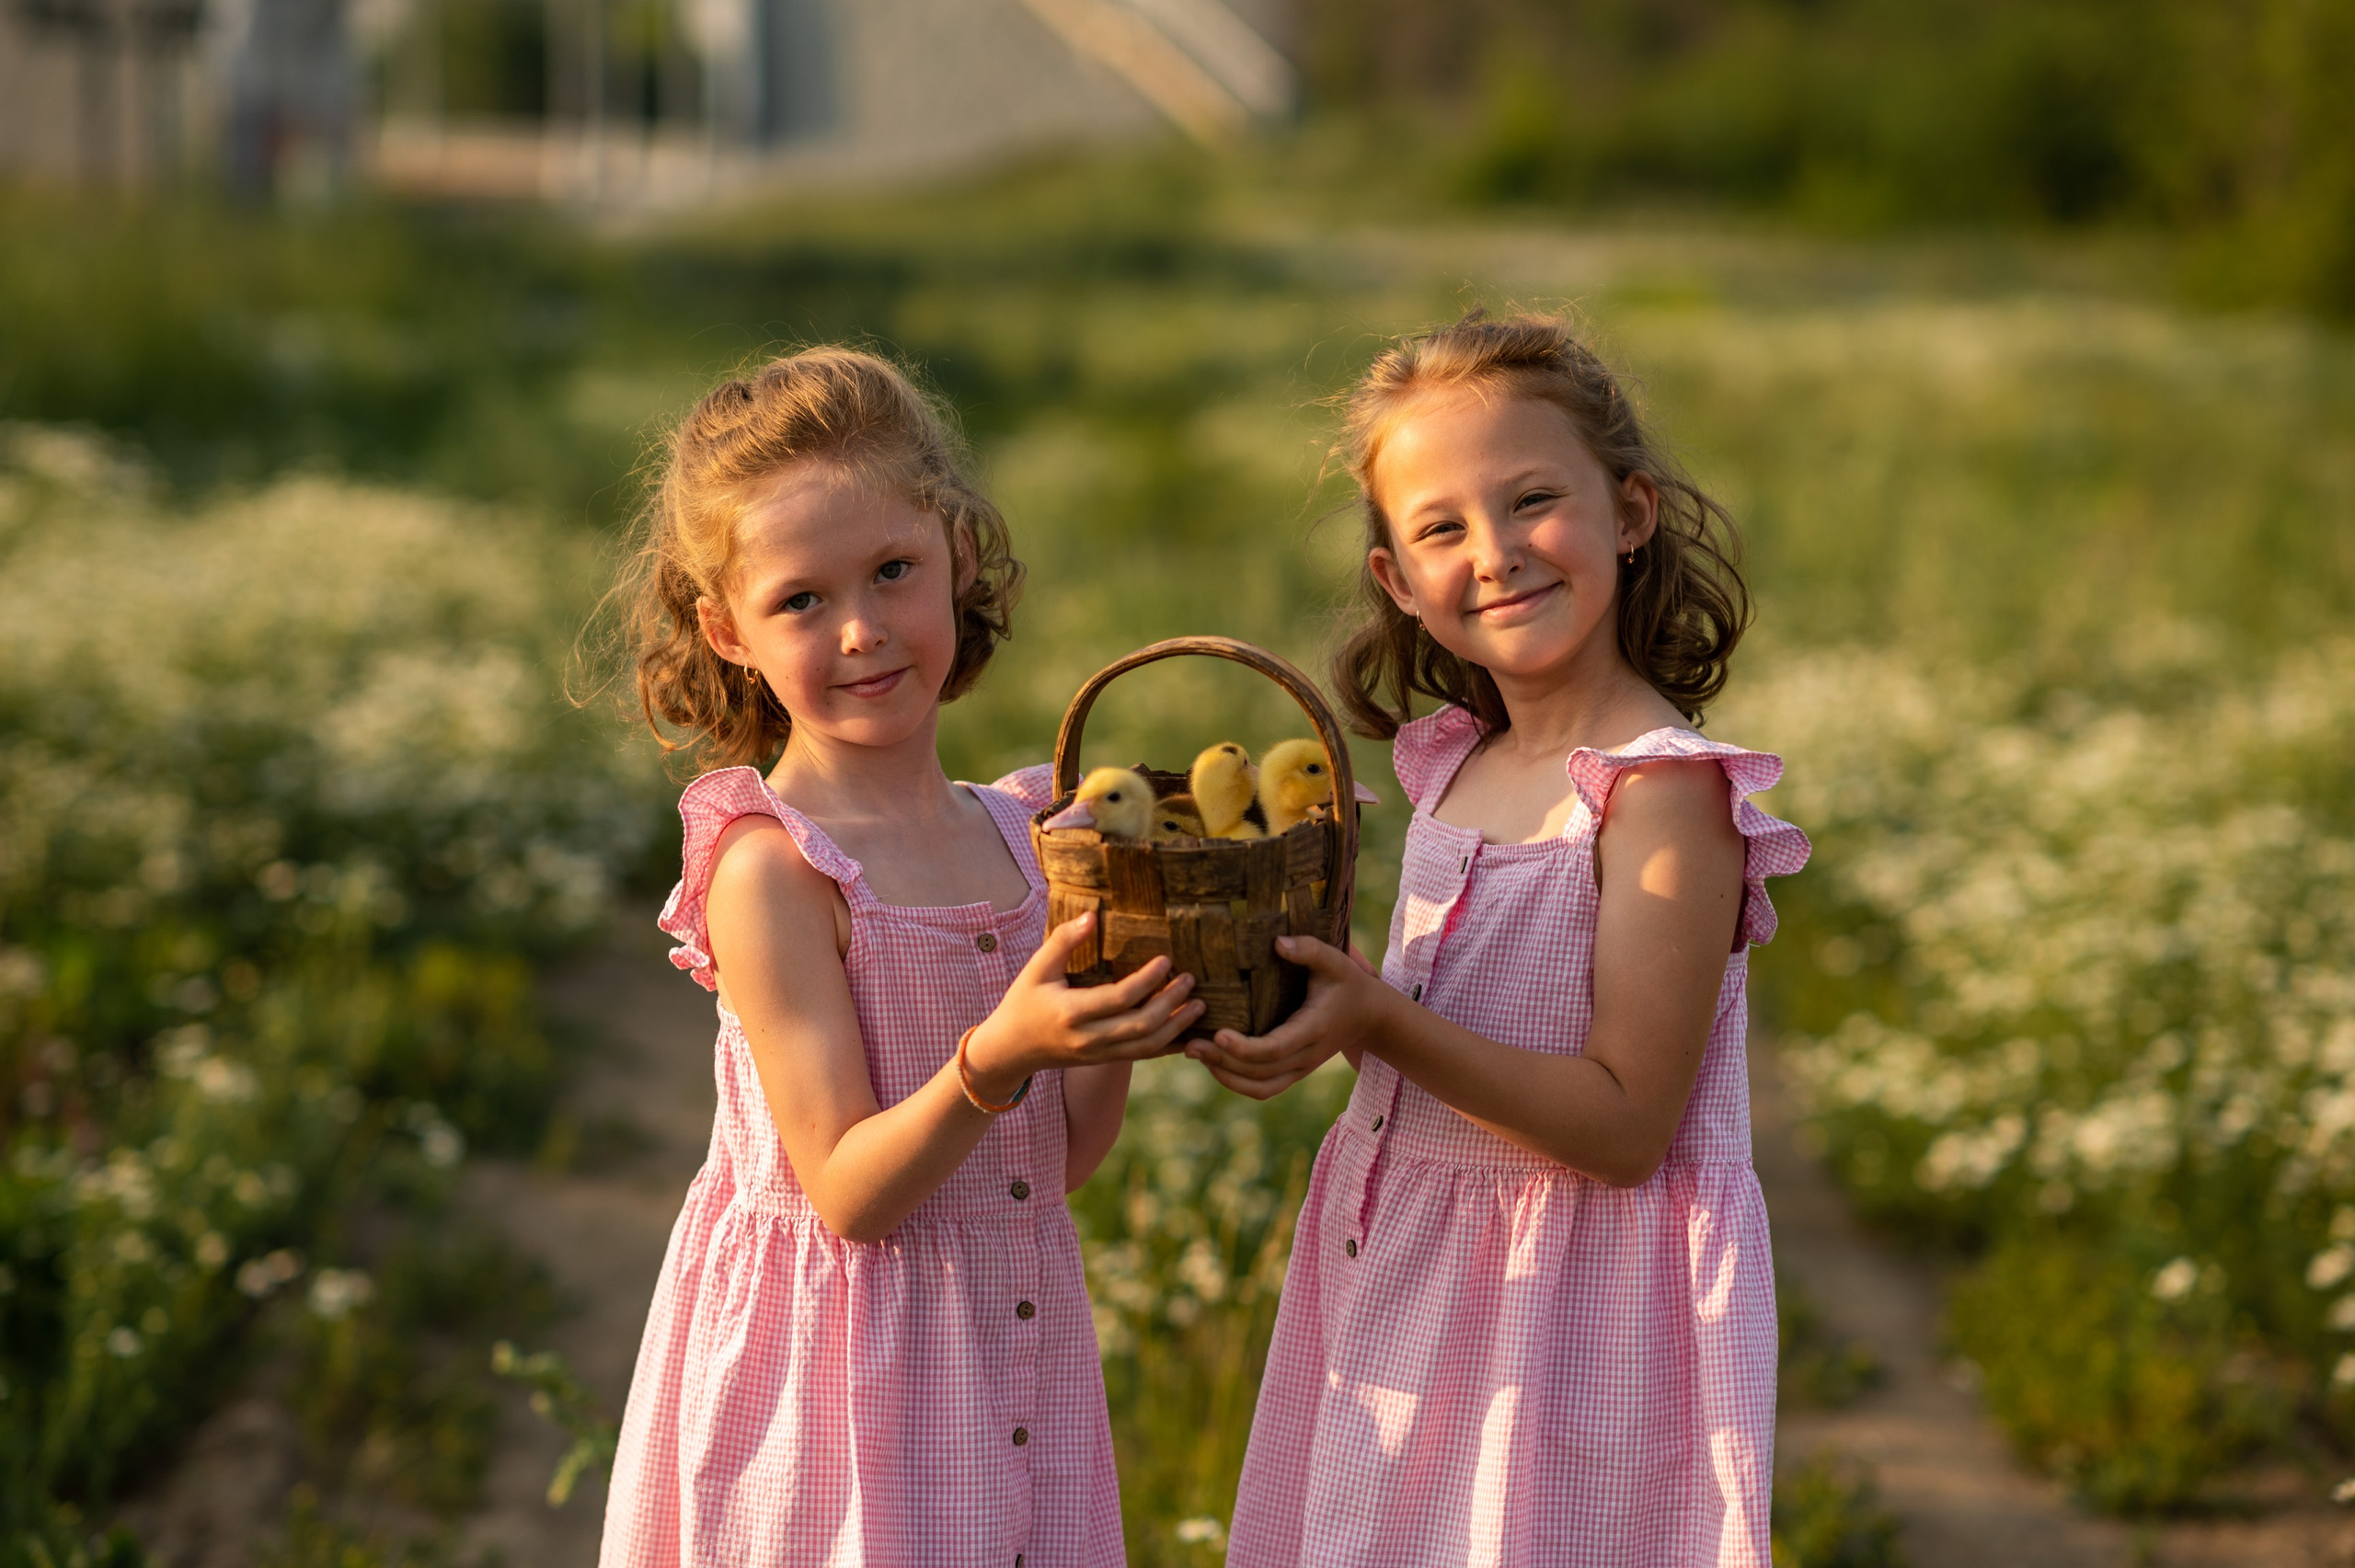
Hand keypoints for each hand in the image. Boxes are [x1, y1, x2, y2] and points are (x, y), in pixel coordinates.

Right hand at [963, 912, 1202, 1096]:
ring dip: (1177, 1027)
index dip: (1148, 980)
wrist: (1011, 1049)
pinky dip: (1168, 1046)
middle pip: (1142, 1026)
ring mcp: (1098, 1054)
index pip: (1120, 998)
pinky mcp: (1103, 1062)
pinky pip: (1142, 1057)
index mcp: (1071, 1012)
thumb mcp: (1037, 968)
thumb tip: (1091, 915)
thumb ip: (1063, 941)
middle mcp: (1088, 1038)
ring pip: (1147, 1047)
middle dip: (1172, 1003)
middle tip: (1190, 979)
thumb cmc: (1023, 1001)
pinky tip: (1187, 1032)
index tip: (1167, 960)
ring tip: (1199, 1005)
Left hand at [1185, 935, 1389, 1100]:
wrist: (1370, 1016)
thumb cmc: (1348, 983)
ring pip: (1260, 1087)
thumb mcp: (1335, 961)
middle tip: (1190, 1043)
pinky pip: (1264, 1089)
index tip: (1217, 1033)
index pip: (1275, 1049)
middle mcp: (1307, 1055)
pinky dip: (1236, 1083)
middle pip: (1260, 1072)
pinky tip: (1213, 1063)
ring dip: (1225, 1075)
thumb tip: (1277, 943)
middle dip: (1223, 1061)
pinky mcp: (1295, 1072)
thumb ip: (1309, 950)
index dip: (1244, 1047)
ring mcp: (1301, 1068)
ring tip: (1195, 1054)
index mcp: (1314, 1028)